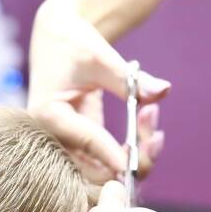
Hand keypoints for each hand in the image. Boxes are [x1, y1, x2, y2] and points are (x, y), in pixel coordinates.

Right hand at [27, 0, 169, 188]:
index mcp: (47, 115)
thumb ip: (130, 80)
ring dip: (134, 157)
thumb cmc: (72, 43)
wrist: (59, 39)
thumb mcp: (101, 58)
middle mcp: (53, 138)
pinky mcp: (81, 144)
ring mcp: (66, 144)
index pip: (85, 142)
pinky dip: (130, 150)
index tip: (137, 162)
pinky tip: (146, 123)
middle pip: (93, 172)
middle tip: (156, 136)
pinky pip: (107, 160)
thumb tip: (162, 91)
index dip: (112, 155)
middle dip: (129, 161)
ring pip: (103, 171)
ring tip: (151, 118)